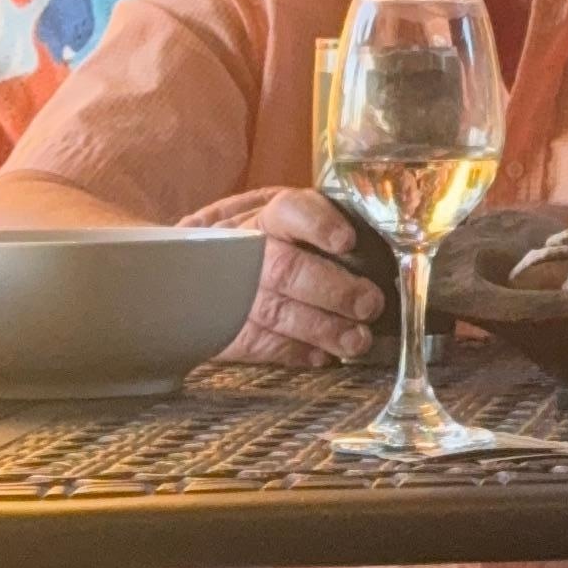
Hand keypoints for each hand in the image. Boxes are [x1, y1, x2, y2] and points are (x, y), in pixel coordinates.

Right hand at [195, 186, 383, 366]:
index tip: (346, 241)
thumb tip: (378, 241)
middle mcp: (245, 252)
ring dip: (321, 329)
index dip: (318, 225)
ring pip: (276, 312)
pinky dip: (293, 352)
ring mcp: (229, 292)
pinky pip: (258, 344)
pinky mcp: (220, 329)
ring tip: (357, 341)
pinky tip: (322, 357)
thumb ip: (319, 225)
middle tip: (369, 305)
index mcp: (266, 216)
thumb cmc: (260, 240)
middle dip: (332, 290)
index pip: (290, 210)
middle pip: (286, 269)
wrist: (189, 267)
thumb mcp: (283, 218)